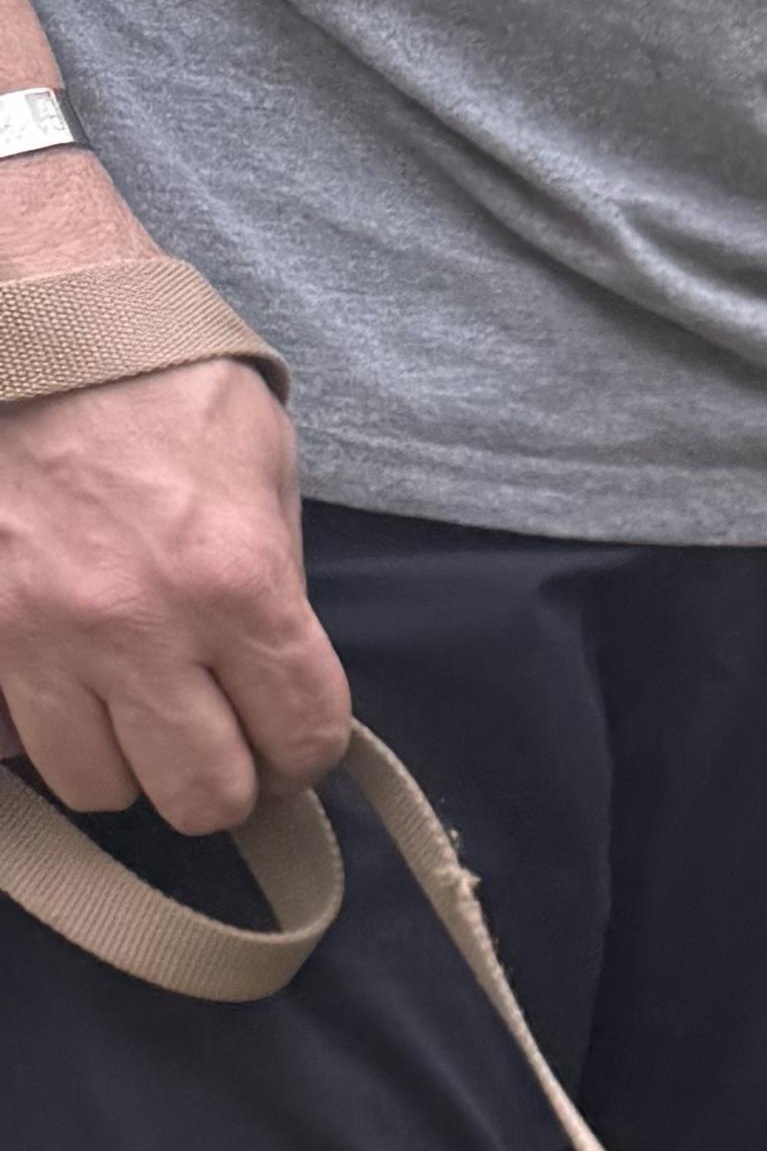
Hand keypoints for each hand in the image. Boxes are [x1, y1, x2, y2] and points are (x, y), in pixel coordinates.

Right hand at [0, 354, 347, 832]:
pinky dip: (42, 731)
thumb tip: (273, 679)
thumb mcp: (262, 470)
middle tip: (215, 739)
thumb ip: (279, 587)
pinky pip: (11, 737)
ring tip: (133, 713)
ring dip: (127, 764)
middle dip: (222, 780)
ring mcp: (38, 628)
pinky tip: (64, 690)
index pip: (303, 740)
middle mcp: (136, 623)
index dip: (304, 754)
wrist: (27, 306)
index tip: (287, 738)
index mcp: (234, 585)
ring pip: (99, 786)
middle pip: (201, 796)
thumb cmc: (155, 376)